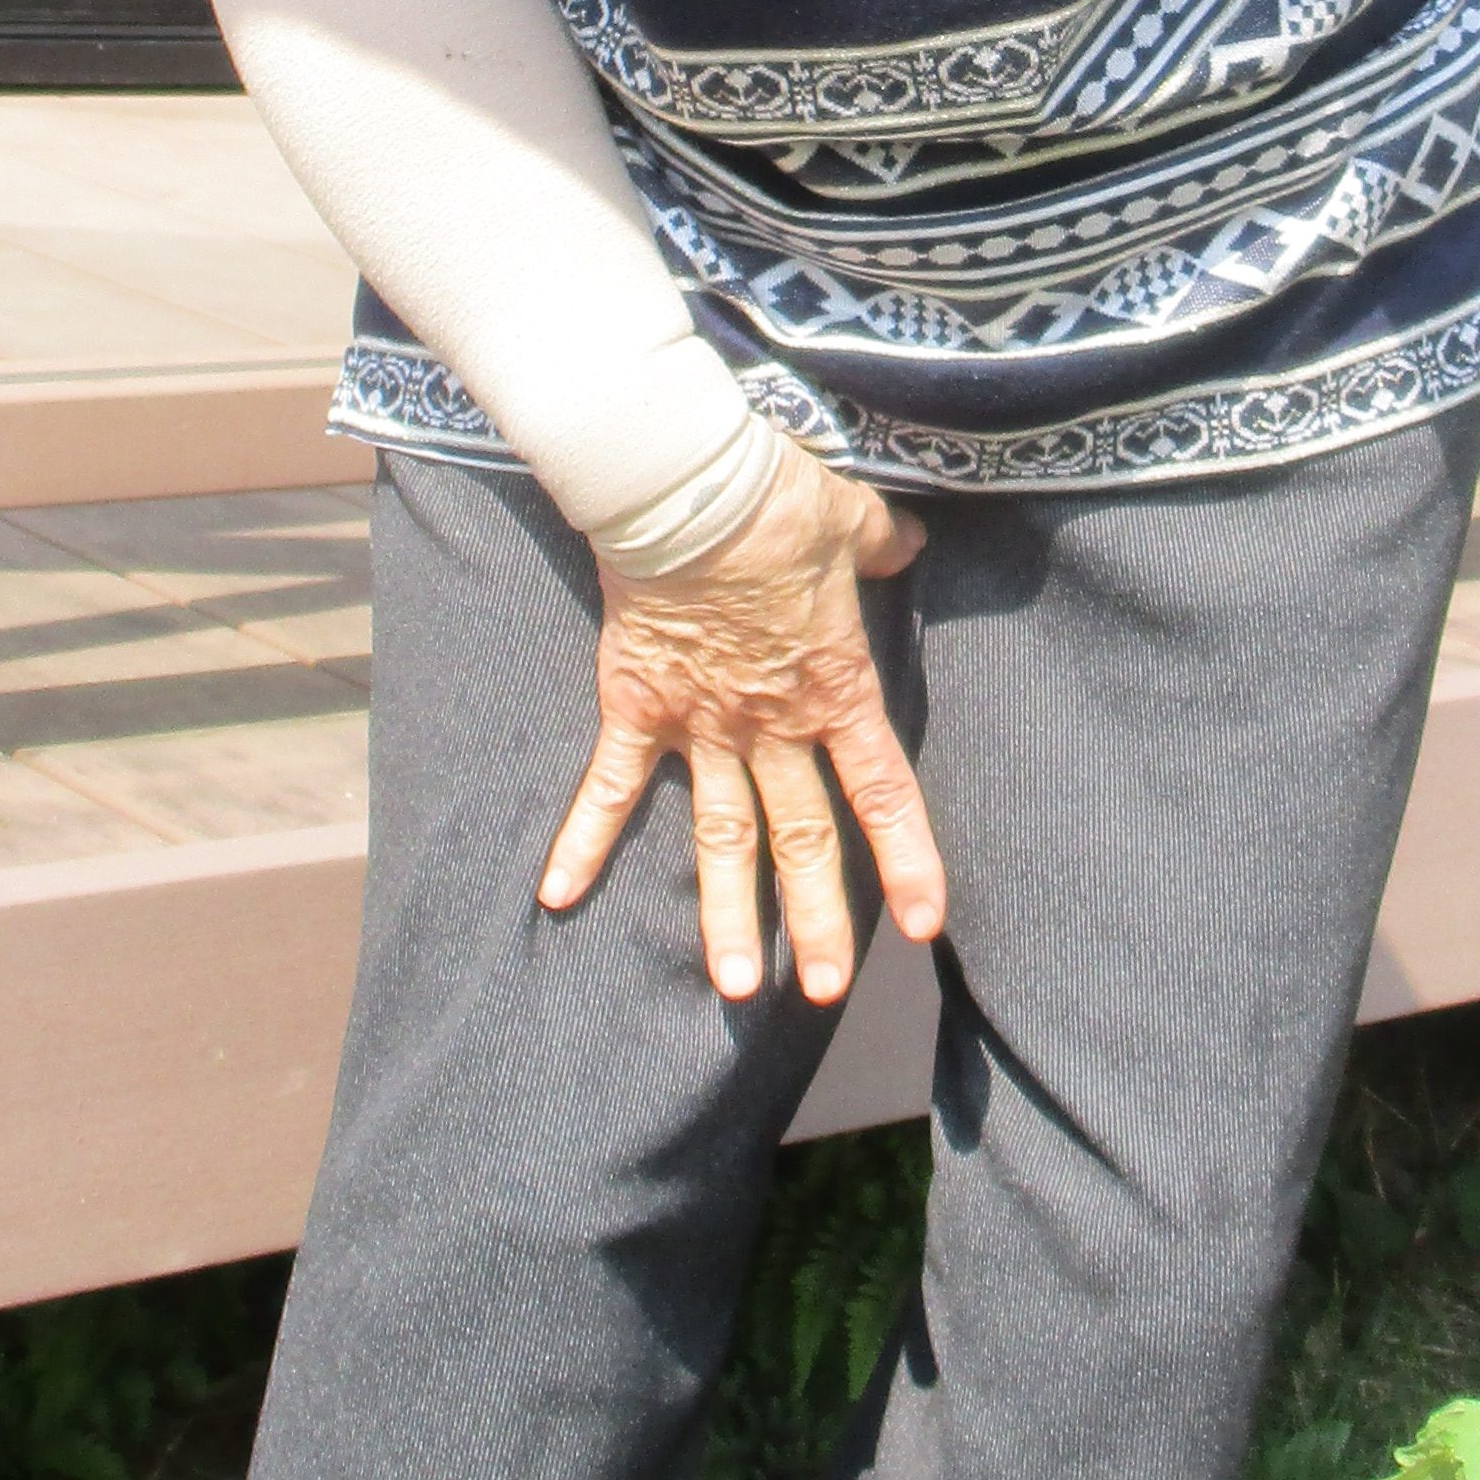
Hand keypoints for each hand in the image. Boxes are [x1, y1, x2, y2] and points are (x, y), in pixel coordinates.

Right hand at [539, 436, 941, 1007]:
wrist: (687, 487)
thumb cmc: (774, 499)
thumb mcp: (853, 519)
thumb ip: (882, 545)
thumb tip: (905, 544)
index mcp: (835, 688)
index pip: (883, 791)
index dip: (907, 861)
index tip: (922, 925)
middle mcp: (772, 724)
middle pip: (802, 839)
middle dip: (816, 921)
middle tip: (824, 993)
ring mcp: (702, 725)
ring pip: (721, 838)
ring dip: (727, 915)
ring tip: (735, 987)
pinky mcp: (638, 706)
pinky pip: (612, 787)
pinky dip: (584, 841)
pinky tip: (558, 897)